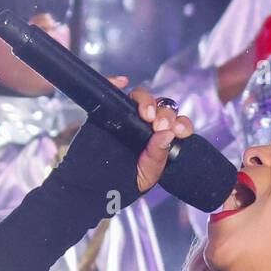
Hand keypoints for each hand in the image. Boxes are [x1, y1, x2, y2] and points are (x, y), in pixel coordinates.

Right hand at [51, 77, 193, 204]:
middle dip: (164, 113)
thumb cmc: (120, 185)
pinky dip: (115, 81)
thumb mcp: (146, 175)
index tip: (179, 131)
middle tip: (159, 125)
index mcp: (159, 141)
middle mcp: (145, 126)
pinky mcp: (105, 112)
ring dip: (147, 101)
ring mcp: (125, 117)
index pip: (176, 125)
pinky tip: (122, 82)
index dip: (181, 124)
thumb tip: (168, 134)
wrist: (89, 188)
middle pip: (160, 107)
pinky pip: (111, 91)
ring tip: (145, 114)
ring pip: (140, 97)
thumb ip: (157, 156)